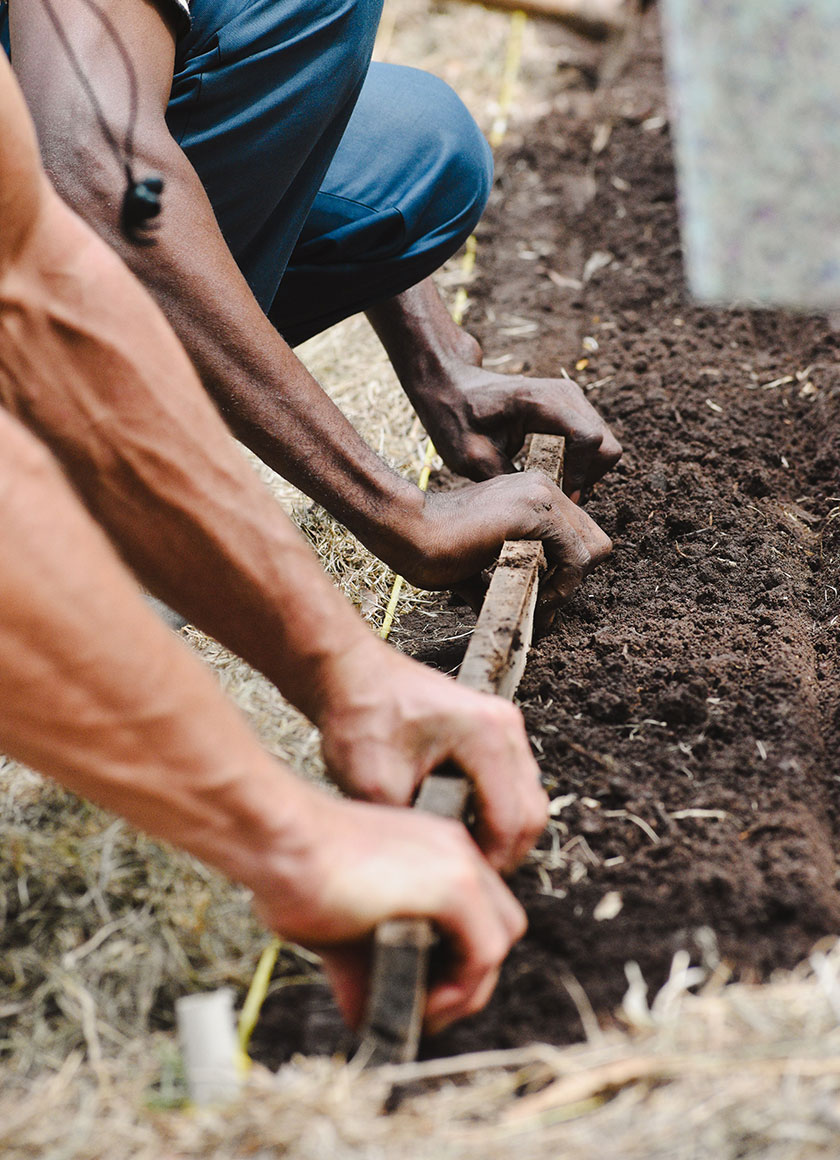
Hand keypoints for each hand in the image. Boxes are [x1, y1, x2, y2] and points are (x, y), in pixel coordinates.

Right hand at [251, 790, 526, 1032]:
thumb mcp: (343, 923)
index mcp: (432, 849)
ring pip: (498, 942)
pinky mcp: (455, 885)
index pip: (475, 911)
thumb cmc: (293, 872)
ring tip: (422, 1010)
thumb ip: (370, 963)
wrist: (280, 842)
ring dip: (466, 989)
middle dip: (468, 977)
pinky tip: (420, 1003)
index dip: (456, 958)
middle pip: (496, 926)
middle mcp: (455, 849)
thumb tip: (372, 1017)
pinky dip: (460, 989)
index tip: (422, 986)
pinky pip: (484, 953)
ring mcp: (460, 863)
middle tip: (428, 1006)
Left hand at [316, 642, 547, 873]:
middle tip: (469, 877)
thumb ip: (410, 829)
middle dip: (505, 852)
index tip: (463, 882)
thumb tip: (429, 874)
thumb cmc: (361, 715)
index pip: (509, 819)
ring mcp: (504, 726)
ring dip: (503, 833)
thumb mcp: (372, 782)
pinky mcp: (493, 730)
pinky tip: (462, 827)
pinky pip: (513, 784)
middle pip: (531, 811)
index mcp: (484, 734)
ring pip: (527, 799)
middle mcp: (505, 726)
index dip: (490, 861)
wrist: (351, 674)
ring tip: (465, 856)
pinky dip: (497, 812)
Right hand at [394, 469, 611, 603]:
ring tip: (537, 605)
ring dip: (569, 586)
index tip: (539, 597)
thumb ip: (516, 581)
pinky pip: (576, 557)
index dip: (566, 572)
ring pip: (592, 550)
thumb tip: (537, 621)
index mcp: (533, 495)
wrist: (406, 531)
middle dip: (573, 578)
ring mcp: (542, 495)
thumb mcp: (486, 564)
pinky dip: (564, 585)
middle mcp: (543, 488)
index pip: (579, 537)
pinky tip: (537, 598)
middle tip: (541, 602)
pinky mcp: (536, 511)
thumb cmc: (435, 549)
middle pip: (595, 542)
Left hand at [421, 364, 621, 502]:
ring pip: (605, 446)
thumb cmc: (457, 418)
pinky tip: (552, 472)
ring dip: (586, 472)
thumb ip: (508, 480)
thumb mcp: (472, 457)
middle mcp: (566, 396)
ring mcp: (572, 400)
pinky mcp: (571, 409)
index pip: (588, 440)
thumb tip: (539, 508)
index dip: (581, 476)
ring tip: (552, 484)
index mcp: (541, 402)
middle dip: (588, 478)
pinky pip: (593, 443)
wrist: (452, 388)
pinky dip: (581, 464)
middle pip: (606, 446)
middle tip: (557, 495)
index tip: (560, 497)